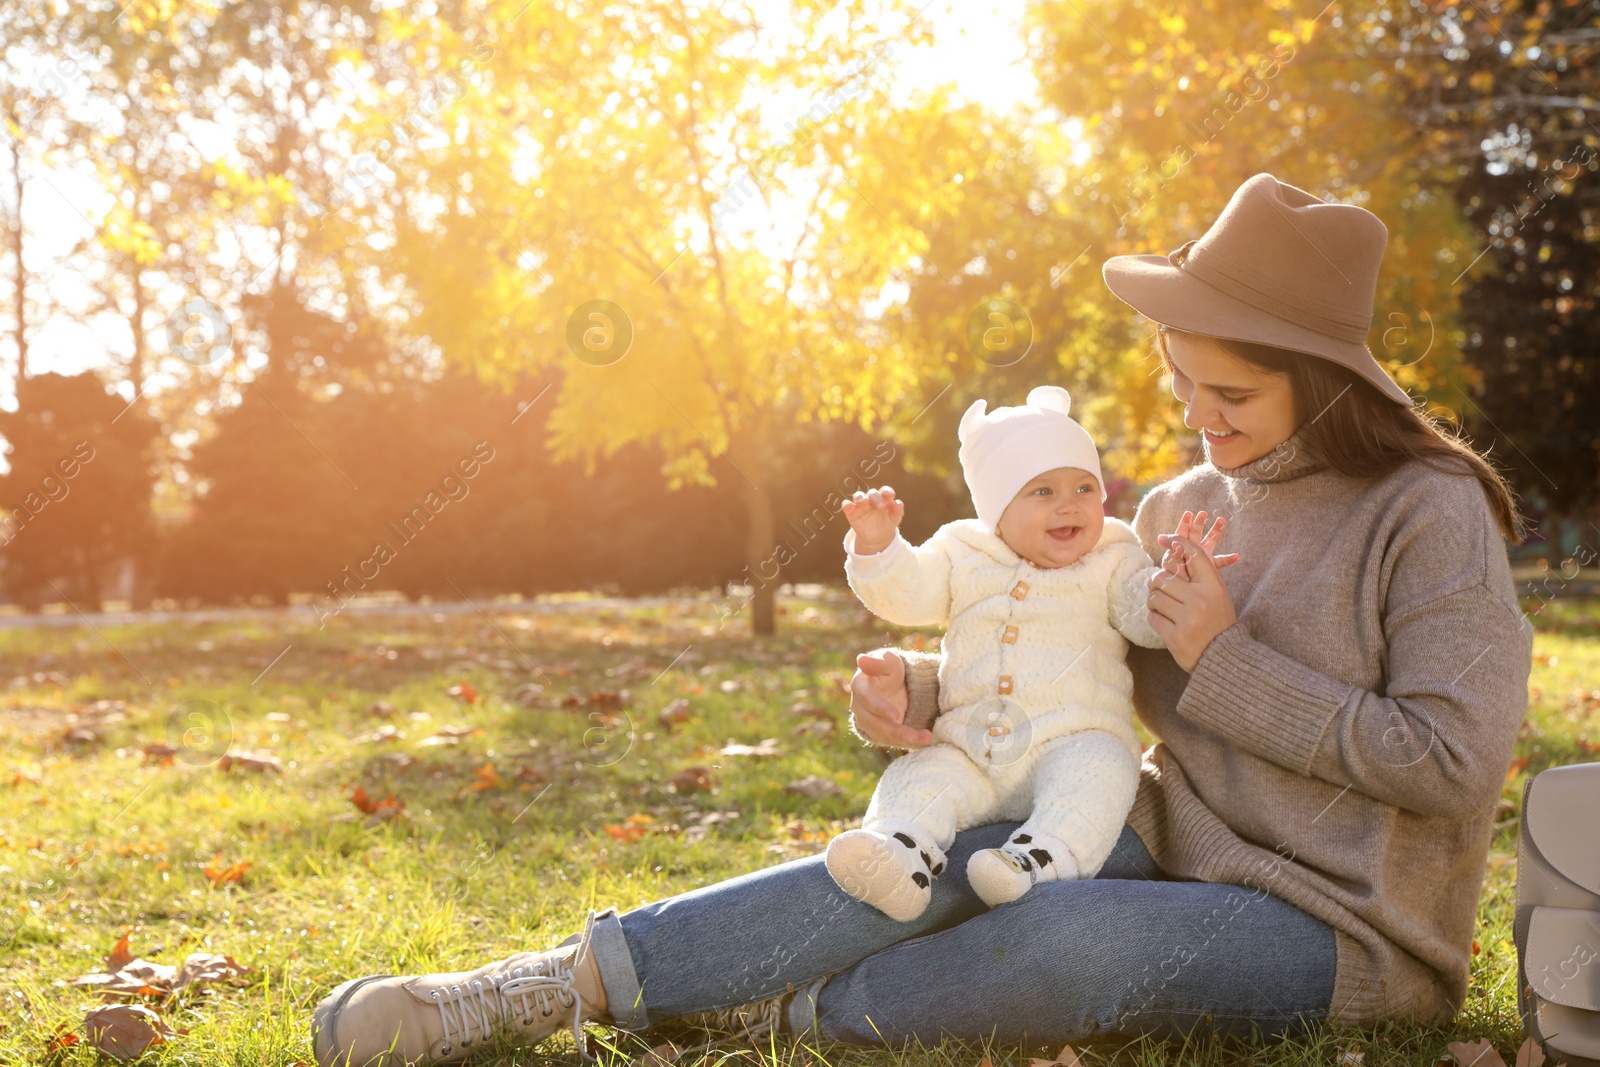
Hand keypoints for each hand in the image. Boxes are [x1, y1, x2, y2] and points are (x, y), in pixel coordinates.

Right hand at [842, 486, 903, 555]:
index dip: (887, 491)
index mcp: (884, 499)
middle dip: (876, 497)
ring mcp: (861, 505)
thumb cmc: (887, 524)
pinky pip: (847, 505)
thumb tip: (900, 503)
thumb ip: (897, 512)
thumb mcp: (894, 519)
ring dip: (860, 497)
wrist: (877, 538)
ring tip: (863, 502)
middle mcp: (871, 500)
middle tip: (881, 506)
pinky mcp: (852, 512)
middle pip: (872, 493)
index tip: (890, 496)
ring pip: (858, 496)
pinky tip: (848, 506)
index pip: (885, 491)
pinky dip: (847, 504)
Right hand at [848, 651, 932, 748]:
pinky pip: (891, 741)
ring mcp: (867, 721)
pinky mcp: (877, 732)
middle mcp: (859, 707)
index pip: (866, 699)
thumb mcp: (888, 660)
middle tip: (916, 736)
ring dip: (905, 739)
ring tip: (927, 738)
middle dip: (897, 731)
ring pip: (884, 735)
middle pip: (875, 723)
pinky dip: (908, 742)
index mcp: (860, 686)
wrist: (894, 684)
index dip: (879, 708)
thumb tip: (861, 659)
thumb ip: (877, 662)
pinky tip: (924, 740)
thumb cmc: (889, 668)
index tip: (895, 715)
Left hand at [1146, 537, 1237, 671]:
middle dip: (1158, 583)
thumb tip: (1176, 544)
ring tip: (1164, 607)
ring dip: (1155, 602)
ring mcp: (1187, 620)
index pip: (1193, 555)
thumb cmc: (1218, 620)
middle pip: (1162, 577)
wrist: (1225, 658)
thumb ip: (1201, 573)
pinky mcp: (1175, 637)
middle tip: (1162, 590)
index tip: (1167, 538)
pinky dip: (1155, 618)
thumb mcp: (1217, 593)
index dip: (1178, 542)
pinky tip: (1166, 622)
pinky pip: (1152, 617)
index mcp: (1213, 587)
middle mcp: (1200, 601)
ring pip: (1154, 597)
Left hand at [1157, 510, 1239, 578]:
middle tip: (1203, 513)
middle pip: (1196, 533)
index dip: (1185, 523)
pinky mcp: (1211, 567)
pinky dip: (1228, 559)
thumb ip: (1169, 552)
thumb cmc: (1176, 582)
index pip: (1182, 534)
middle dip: (1199, 522)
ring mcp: (1203, 558)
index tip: (1188, 513)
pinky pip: (1220, 561)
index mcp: (1181, 549)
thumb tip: (1160, 538)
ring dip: (1215, 531)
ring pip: (1210, 542)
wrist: (1185, 596)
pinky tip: (1236, 556)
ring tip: (1222, 520)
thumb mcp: (1172, 565)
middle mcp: (1192, 551)